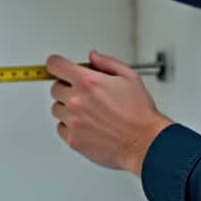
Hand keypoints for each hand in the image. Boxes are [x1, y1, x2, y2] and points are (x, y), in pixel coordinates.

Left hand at [47, 50, 173, 174]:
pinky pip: (61, 128)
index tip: (57, 66)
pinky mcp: (73, 139)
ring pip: (57, 108)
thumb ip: (106, 63)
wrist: (145, 142)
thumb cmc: (139, 113)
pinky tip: (87, 125)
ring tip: (89, 112)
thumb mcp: (129, 77)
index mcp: (87, 81)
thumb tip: (92, 57)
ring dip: (67, 107)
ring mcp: (73, 121)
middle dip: (68, 87)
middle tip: (85, 94)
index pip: (55, 65)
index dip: (56, 64)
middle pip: (55, 87)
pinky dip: (70, 126)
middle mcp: (76, 100)